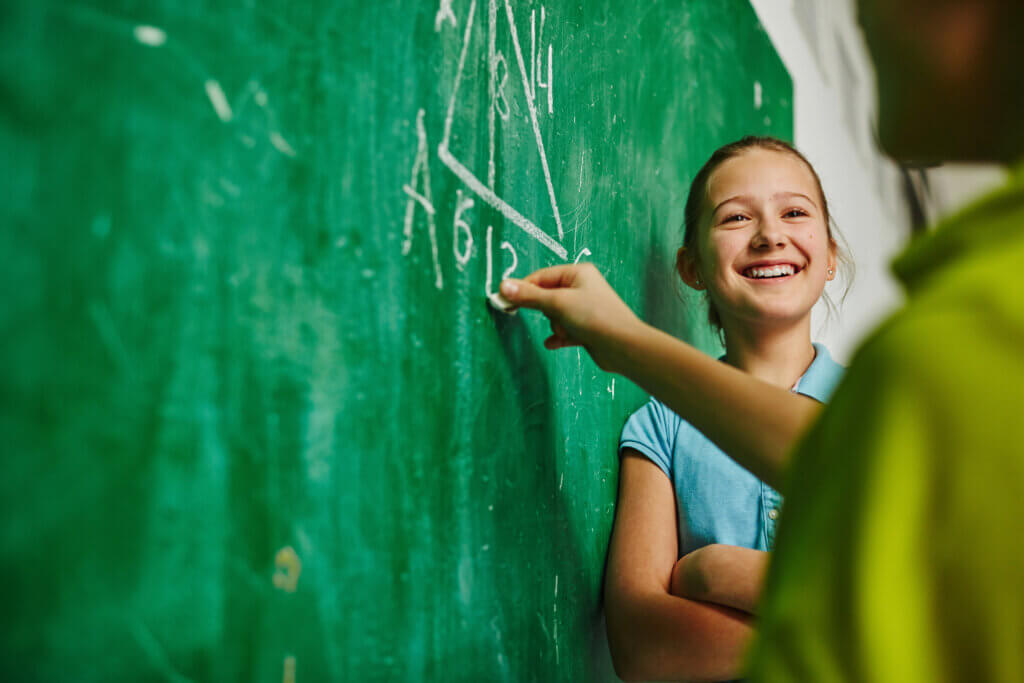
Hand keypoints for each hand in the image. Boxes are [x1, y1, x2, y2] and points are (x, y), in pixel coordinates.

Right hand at [499, 264, 642, 372]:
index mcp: (578, 273)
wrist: (623, 346)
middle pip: (547, 296)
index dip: (523, 288)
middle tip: (553, 317)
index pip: (541, 277)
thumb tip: (503, 286)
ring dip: (557, 325)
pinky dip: (559, 336)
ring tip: (569, 330)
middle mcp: (582, 288)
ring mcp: (584, 308)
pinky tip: (555, 343)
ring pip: (555, 316)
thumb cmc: (593, 316)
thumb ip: (529, 296)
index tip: (505, 301)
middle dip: (546, 311)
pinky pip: (564, 330)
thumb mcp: (557, 303)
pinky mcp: (586, 328)